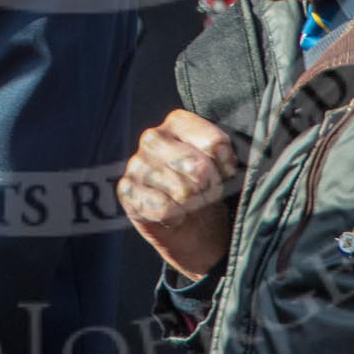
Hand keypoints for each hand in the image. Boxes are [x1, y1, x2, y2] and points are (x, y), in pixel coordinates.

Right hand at [118, 109, 239, 281]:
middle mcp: (153, 137)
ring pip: (182, 190)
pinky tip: (174, 215)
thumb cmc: (210, 190)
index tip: (224, 173)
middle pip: (198, 167)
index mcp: (178, 122)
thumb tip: (204, 168)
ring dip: (193, 205)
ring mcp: (136, 164)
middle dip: (209, 188)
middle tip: (205, 193)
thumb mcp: (226, 168)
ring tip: (189, 204)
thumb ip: (224, 156)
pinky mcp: (126, 191)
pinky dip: (175, 217)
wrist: (195, 231)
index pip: (215, 143)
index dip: (226, 166)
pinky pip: (163, 209)